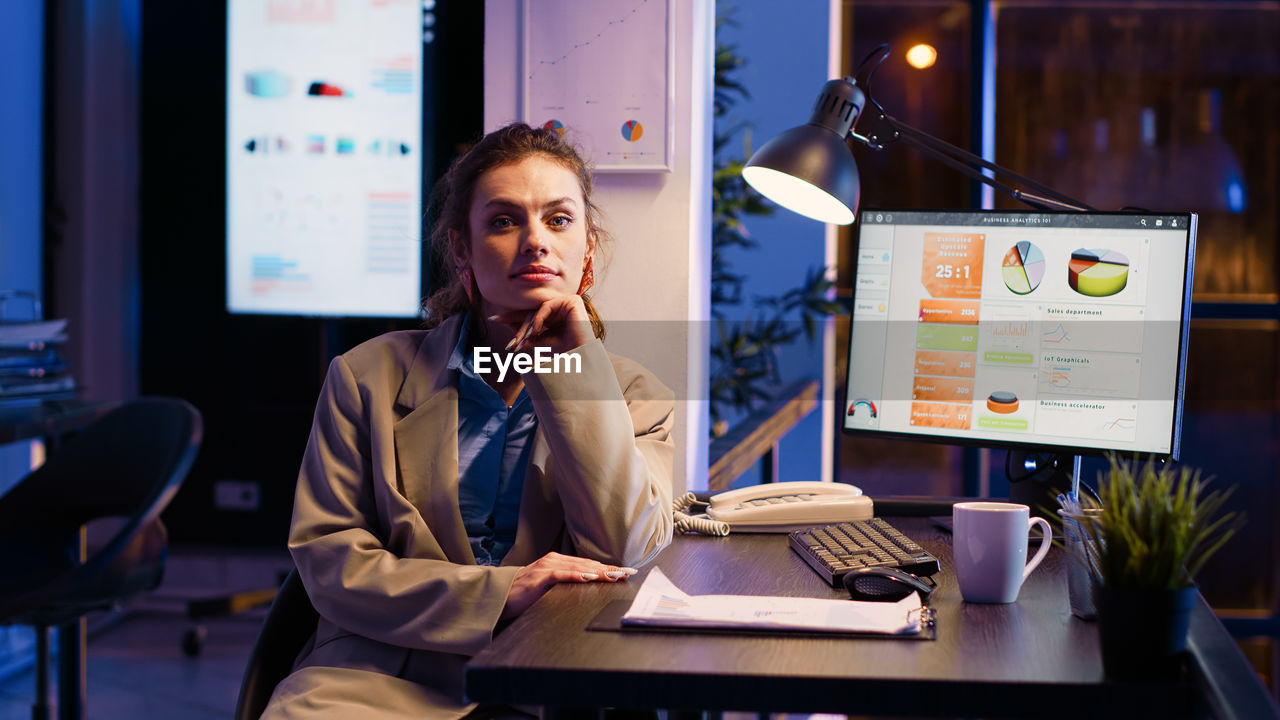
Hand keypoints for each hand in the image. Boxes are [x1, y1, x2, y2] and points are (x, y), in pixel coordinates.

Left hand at [490, 295, 593, 354]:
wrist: (581, 357)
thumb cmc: (563, 351)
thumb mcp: (538, 341)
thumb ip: (525, 333)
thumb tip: (505, 326)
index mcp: (554, 313)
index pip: (530, 313)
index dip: (511, 317)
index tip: (494, 319)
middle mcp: (561, 305)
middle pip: (532, 311)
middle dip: (518, 326)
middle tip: (509, 339)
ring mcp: (567, 301)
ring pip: (538, 310)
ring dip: (527, 326)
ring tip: (522, 342)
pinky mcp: (571, 300)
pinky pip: (546, 307)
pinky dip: (538, 319)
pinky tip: (534, 332)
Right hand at [501, 551, 636, 619]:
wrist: (500, 596)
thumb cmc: (523, 594)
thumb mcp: (549, 588)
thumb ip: (565, 584)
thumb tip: (587, 588)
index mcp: (558, 562)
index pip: (589, 565)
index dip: (608, 568)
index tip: (626, 572)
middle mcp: (555, 560)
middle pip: (588, 564)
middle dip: (609, 569)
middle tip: (628, 573)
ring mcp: (547, 566)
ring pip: (579, 567)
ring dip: (599, 571)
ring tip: (615, 575)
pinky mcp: (540, 577)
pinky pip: (561, 574)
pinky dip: (576, 575)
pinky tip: (590, 576)